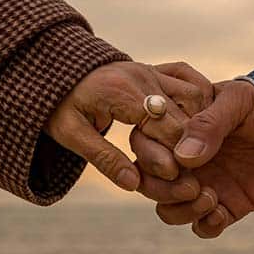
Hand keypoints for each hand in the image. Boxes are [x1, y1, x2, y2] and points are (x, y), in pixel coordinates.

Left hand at [45, 61, 206, 191]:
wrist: (53, 69)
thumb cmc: (58, 105)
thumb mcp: (71, 135)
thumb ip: (104, 158)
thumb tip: (134, 184)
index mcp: (122, 92)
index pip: (165, 125)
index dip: (177, 154)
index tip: (179, 177)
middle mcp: (142, 76)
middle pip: (185, 113)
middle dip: (191, 145)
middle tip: (193, 173)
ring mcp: (152, 70)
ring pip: (194, 95)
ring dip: (199, 124)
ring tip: (195, 153)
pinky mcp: (156, 69)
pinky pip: (190, 82)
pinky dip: (199, 104)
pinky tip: (199, 125)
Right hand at [138, 79, 253, 238]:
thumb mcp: (238, 102)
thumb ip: (208, 124)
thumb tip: (183, 157)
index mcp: (178, 129)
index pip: (144, 145)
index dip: (151, 158)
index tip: (174, 163)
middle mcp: (184, 159)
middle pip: (148, 182)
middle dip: (163, 190)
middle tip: (193, 186)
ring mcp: (203, 183)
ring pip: (168, 209)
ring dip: (182, 210)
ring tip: (211, 199)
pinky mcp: (227, 206)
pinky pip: (202, 226)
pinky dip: (205, 226)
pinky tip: (221, 214)